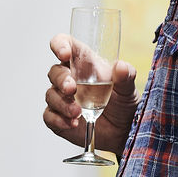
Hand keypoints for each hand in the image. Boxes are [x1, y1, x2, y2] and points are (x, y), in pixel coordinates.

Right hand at [41, 33, 136, 156]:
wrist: (122, 131)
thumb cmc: (123, 103)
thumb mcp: (128, 89)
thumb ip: (126, 76)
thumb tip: (121, 66)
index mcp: (84, 63)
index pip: (66, 44)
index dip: (60, 45)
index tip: (64, 54)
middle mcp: (71, 78)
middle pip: (55, 72)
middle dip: (61, 79)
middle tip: (72, 89)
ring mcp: (62, 98)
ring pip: (51, 95)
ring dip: (62, 103)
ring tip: (78, 112)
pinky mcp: (58, 117)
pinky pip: (49, 116)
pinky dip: (58, 120)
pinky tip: (72, 123)